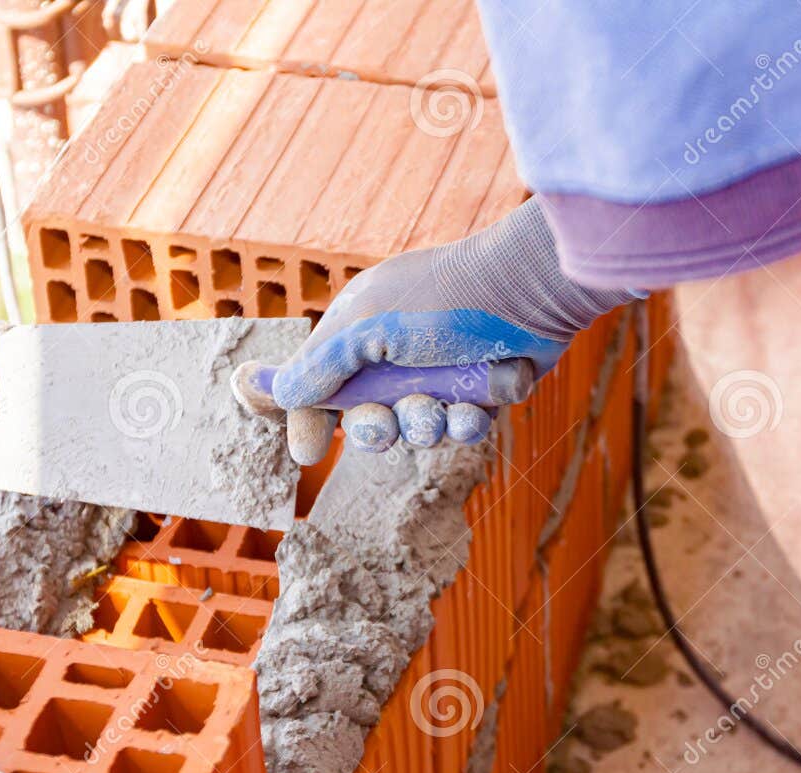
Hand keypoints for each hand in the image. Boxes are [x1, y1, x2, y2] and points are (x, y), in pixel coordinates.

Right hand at [261, 196, 640, 457]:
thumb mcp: (366, 327)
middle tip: (388, 422)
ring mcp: (442, 373)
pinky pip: (463, 427)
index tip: (305, 452)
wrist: (530, 292)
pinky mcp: (481, 390)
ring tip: (444, 408)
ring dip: (428, 425)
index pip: (320, 385)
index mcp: (360, 331)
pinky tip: (478, 404)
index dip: (310, 420)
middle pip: (368, 419)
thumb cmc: (444, 299)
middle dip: (377, 429)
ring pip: (419, 429)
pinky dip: (469, 421)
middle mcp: (398, 353)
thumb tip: (270, 390)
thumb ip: (318, 364)